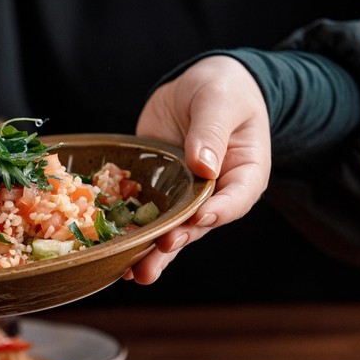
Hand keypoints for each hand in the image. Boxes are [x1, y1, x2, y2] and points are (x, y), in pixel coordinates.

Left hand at [131, 55, 271, 282]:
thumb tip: (202, 165)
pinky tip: (114, 254)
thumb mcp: (219, 101)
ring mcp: (186, 197)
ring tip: (132, 274)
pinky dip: (131, 234)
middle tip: (153, 261)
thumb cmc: (223, 89)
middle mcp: (217, 194)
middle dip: (175, 244)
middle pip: (199, 226)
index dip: (216, 213)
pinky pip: (147, 216)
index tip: (197, 220)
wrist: (199, 85)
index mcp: (245, 174)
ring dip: (152, 253)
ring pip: (171, 230)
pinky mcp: (160, 192)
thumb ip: (211, 130)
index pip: (235, 199)